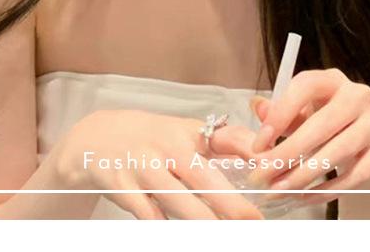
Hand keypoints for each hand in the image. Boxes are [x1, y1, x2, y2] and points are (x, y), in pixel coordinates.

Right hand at [57, 108, 265, 219]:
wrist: (98, 138)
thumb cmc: (153, 138)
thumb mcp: (186, 133)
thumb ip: (223, 145)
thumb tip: (265, 157)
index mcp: (190, 133)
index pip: (228, 137)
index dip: (251, 152)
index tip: (271, 170)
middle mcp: (169, 148)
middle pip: (203, 178)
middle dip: (230, 203)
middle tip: (253, 222)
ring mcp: (145, 168)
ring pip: (177, 201)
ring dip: (200, 221)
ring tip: (220, 235)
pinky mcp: (124, 189)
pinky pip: (149, 214)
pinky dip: (161, 224)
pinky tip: (173, 232)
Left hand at [245, 68, 369, 204]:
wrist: (362, 147)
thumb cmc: (323, 125)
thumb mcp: (299, 114)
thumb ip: (278, 113)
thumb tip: (257, 106)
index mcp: (332, 79)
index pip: (306, 86)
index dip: (281, 113)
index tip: (259, 143)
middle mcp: (357, 95)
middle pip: (322, 123)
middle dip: (288, 152)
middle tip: (262, 175)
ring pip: (339, 151)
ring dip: (304, 175)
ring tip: (278, 190)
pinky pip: (355, 176)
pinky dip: (326, 190)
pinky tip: (303, 197)